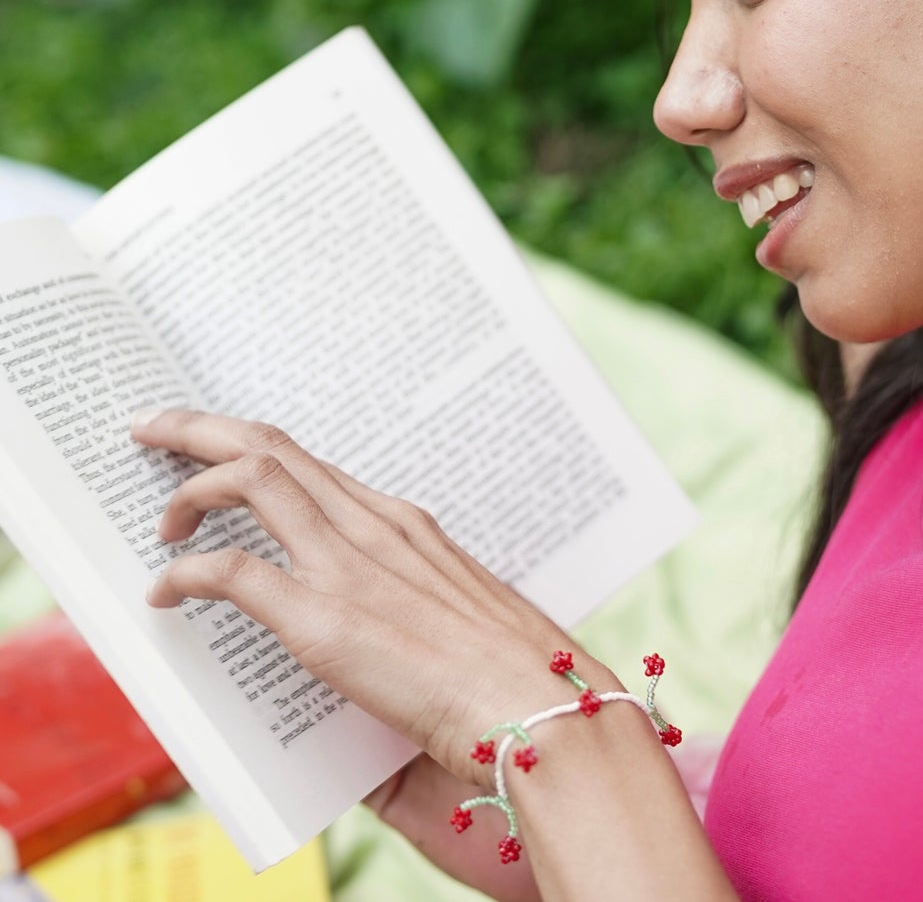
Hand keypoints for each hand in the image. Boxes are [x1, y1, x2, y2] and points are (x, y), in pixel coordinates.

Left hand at [131, 407, 609, 781]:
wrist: (545, 715)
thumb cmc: (515, 691)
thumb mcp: (446, 642)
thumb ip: (394, 649)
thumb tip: (357, 709)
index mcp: (407, 529)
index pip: (316, 469)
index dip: (257, 452)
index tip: (218, 454)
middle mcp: (378, 527)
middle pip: (274, 448)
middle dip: (202, 430)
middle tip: (155, 429)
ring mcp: (352, 566)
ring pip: (253, 479)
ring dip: (190, 484)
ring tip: (158, 513)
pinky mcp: (327, 619)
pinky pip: (231, 571)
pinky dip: (186, 573)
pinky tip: (165, 593)